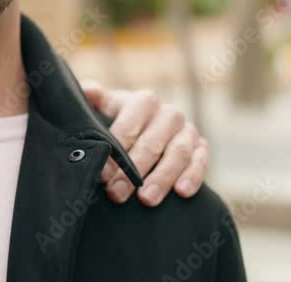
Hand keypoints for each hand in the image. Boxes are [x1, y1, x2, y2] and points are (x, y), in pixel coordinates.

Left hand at [82, 81, 209, 206]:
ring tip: (145, 199)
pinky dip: (193, 176)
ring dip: (162, 178)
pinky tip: (181, 192)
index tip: (102, 173)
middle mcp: (169, 113)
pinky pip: (201, 162)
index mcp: (144, 101)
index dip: (116, 150)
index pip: (131, 126)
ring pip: (178, 154)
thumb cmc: (117, 118)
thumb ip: (94, 98)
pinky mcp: (201, 147)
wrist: (144, 126)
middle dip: (133, 171)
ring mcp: (188, 130)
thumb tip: (89, 90)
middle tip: (117, 193)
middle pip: (152, 144)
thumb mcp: (103, 107)